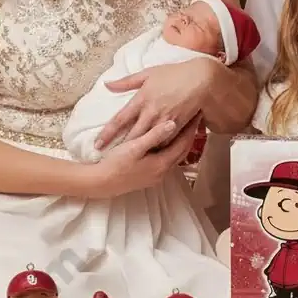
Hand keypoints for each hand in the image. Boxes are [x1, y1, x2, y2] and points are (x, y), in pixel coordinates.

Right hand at [82, 120, 198, 199]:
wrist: (101, 184)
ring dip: (181, 141)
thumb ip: (154, 135)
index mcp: (162, 163)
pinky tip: (168, 141)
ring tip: (185, 126)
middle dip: (190, 134)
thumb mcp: (134, 147)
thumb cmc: (116, 164)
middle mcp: (164, 171)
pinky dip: (172, 148)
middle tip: (195, 117)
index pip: (184, 143)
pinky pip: (167, 159)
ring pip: (176, 155)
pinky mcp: (150, 176)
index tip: (197, 113)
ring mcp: (157, 175)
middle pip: (183, 150)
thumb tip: (173, 123)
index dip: (192, 127)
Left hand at [94, 58, 213, 149]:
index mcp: (141, 99)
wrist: (201, 79)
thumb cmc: (174, 74)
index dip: (107, 134)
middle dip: (121, 148)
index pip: (119, 120)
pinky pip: (165, 141)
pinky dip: (158, 148)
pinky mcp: (177, 126)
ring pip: (149, 141)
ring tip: (130, 160)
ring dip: (140, 150)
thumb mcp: (149, 73)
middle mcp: (151, 112)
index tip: (97, 144)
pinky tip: (153, 154)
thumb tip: (107, 84)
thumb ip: (127, 81)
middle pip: (132, 135)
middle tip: (111, 158)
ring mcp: (164, 120)